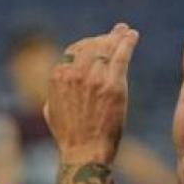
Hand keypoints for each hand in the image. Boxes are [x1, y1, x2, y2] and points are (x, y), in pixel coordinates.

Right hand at [44, 23, 139, 164]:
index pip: (74, 50)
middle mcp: (74, 73)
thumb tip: (58, 84)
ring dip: (118, 37)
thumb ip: (55, 93)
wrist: (84, 151)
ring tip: (126, 32)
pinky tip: (133, 36)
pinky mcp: (113, 84)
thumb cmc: (69, 136)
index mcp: (57, 77)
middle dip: (104, 38)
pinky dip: (128, 43)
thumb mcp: (51, 110)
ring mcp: (94, 78)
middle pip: (91, 45)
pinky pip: (121, 56)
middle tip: (115, 33)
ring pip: (108, 48)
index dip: (88, 44)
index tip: (97, 43)